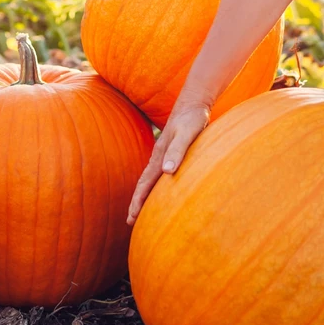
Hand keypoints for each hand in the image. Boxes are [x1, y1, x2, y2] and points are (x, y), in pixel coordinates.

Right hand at [127, 104, 210, 224]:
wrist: (193, 103)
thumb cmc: (193, 119)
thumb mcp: (188, 133)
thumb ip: (178, 151)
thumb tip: (167, 172)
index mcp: (160, 155)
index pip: (146, 183)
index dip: (139, 200)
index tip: (132, 217)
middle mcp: (158, 157)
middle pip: (143, 183)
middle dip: (136, 202)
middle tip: (130, 221)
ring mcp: (163, 155)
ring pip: (150, 179)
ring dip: (143, 195)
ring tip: (139, 210)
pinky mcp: (171, 152)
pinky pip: (158, 174)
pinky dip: (154, 185)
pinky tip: (159, 191)